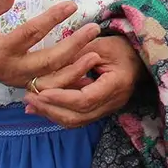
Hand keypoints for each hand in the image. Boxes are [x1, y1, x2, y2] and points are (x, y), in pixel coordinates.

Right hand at [0, 0, 101, 88]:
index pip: (30, 33)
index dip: (51, 19)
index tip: (72, 4)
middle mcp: (12, 70)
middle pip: (48, 61)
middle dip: (73, 46)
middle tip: (93, 29)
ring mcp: (20, 81)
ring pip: (53, 80)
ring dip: (76, 69)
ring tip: (96, 54)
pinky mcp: (26, 85)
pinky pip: (52, 87)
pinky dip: (70, 82)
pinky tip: (88, 72)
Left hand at [24, 36, 143, 128]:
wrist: (138, 57)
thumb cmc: (120, 47)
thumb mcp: (98, 45)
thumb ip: (74, 58)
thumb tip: (46, 71)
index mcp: (116, 84)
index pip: (86, 99)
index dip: (62, 98)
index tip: (41, 92)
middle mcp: (114, 102)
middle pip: (78, 116)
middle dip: (51, 109)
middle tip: (29, 98)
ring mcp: (108, 109)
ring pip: (76, 121)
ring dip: (52, 114)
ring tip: (31, 104)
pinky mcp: (100, 110)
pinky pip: (78, 117)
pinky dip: (59, 113)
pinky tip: (43, 106)